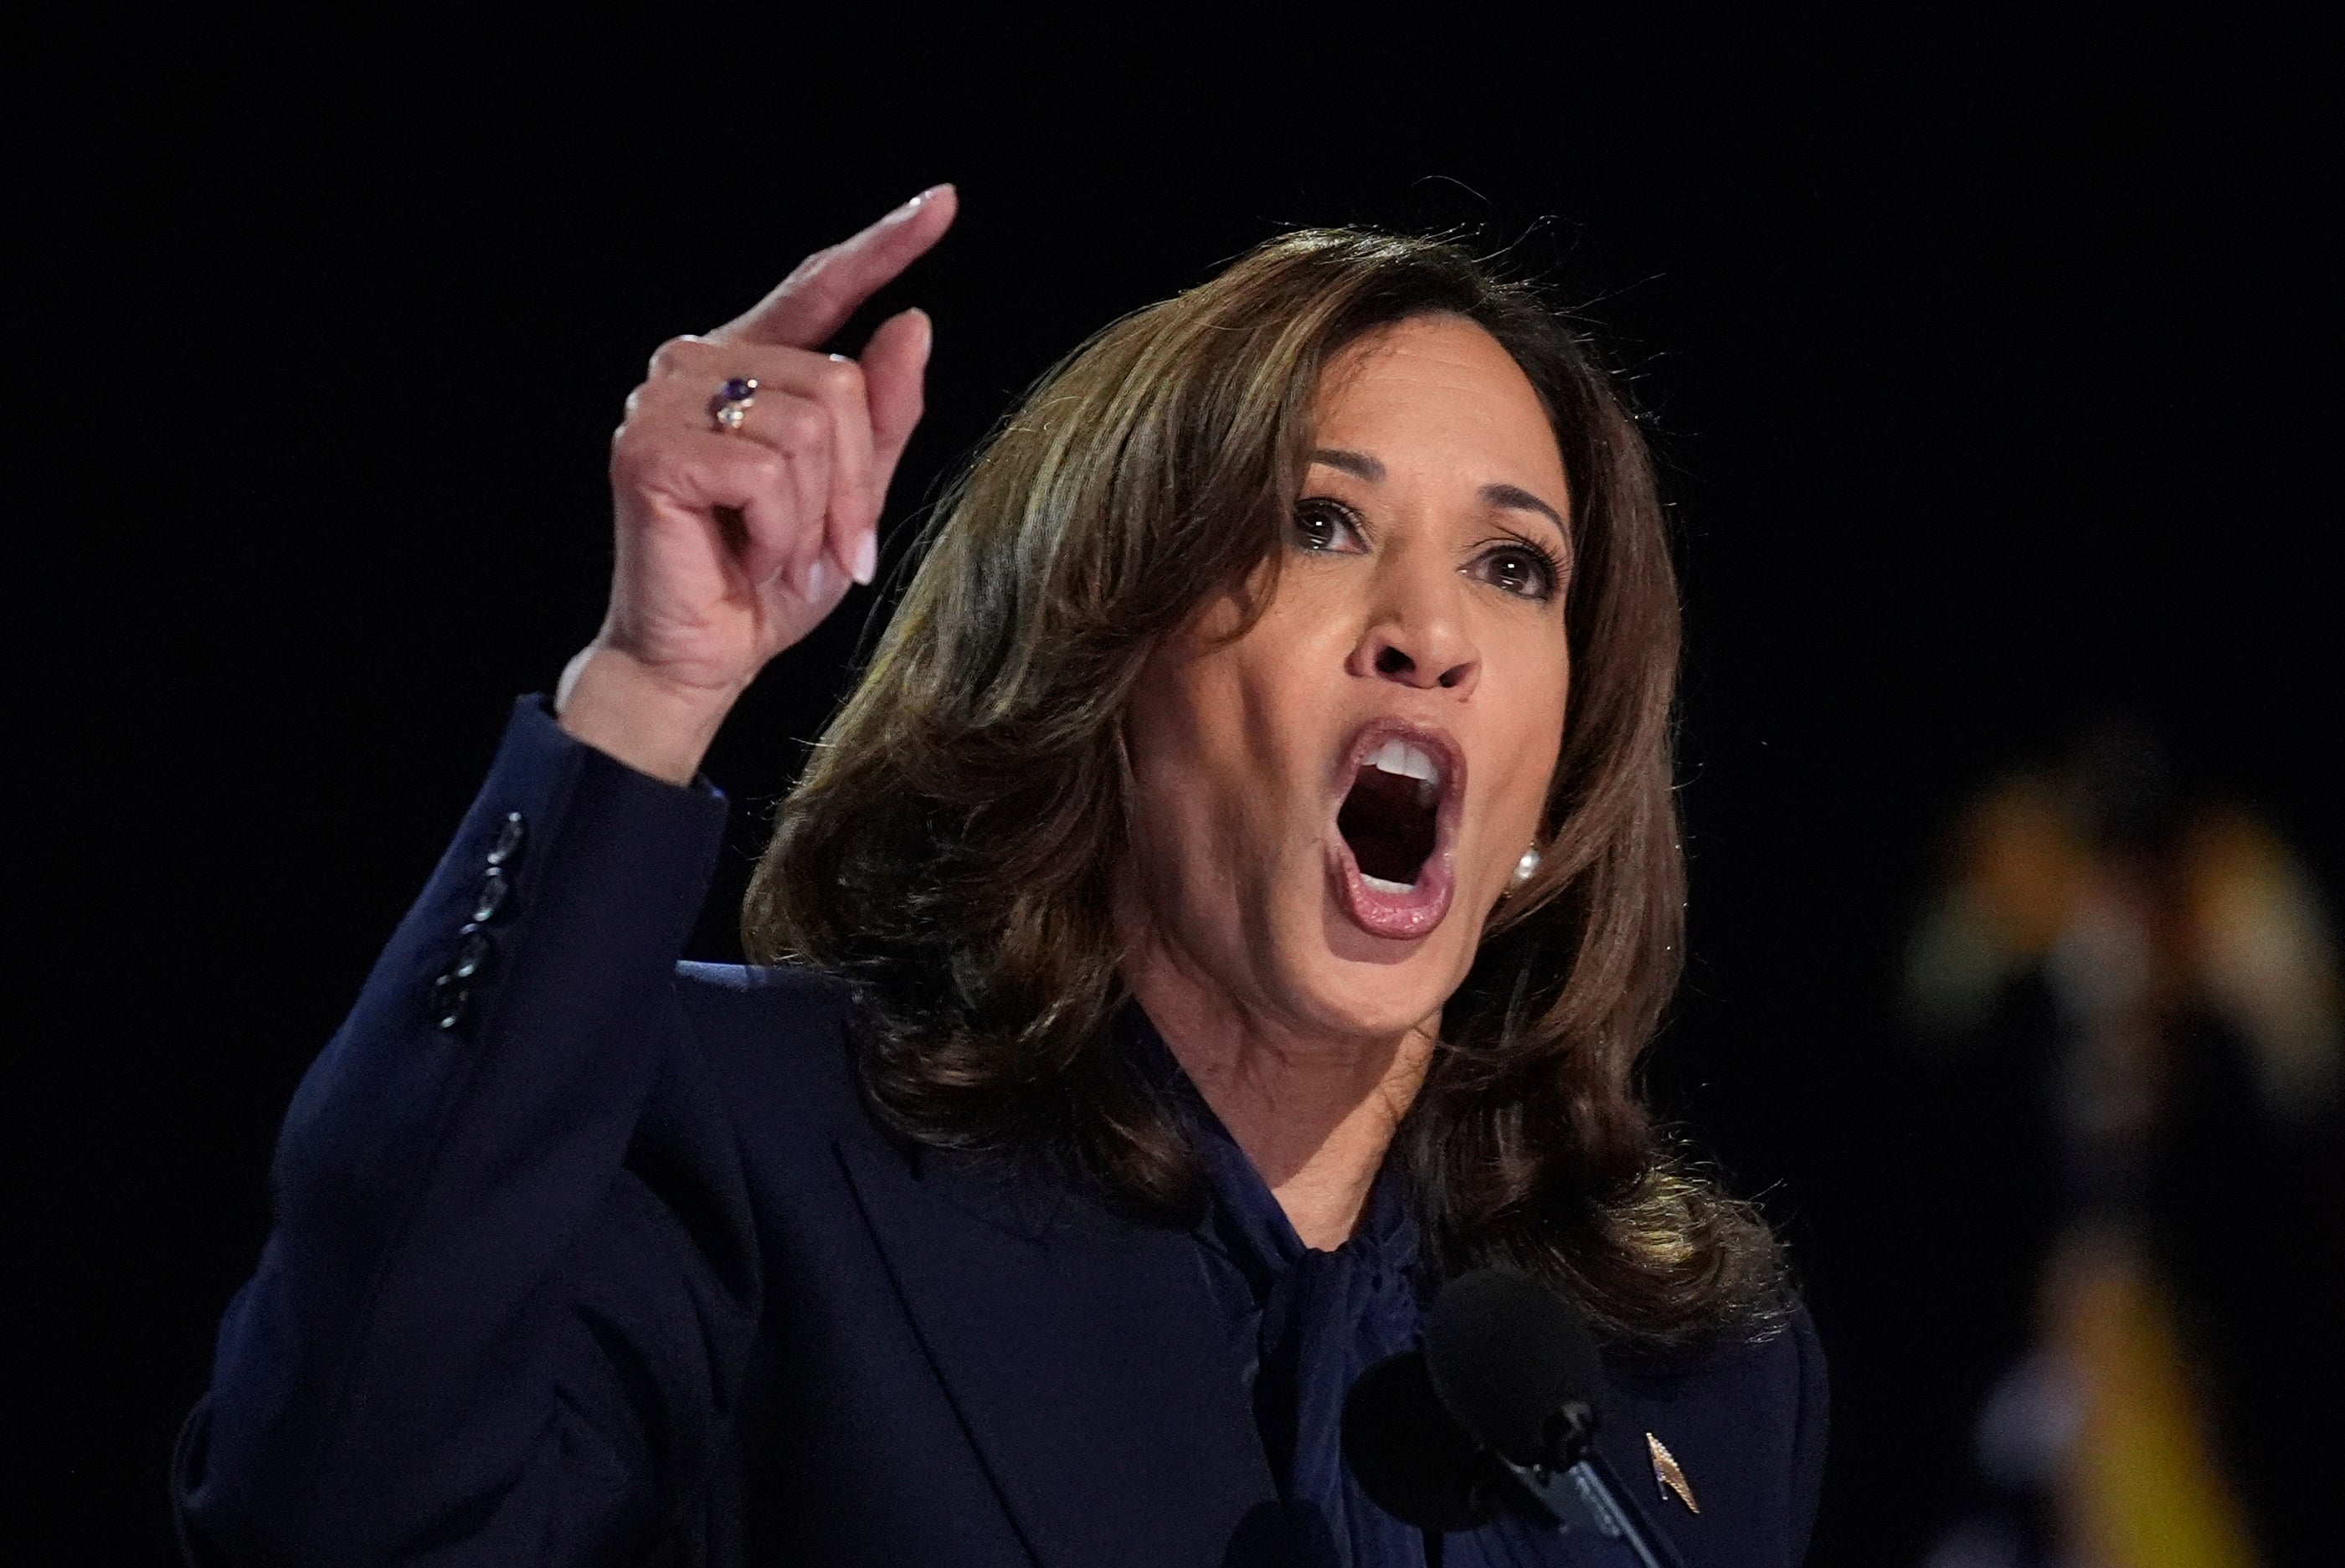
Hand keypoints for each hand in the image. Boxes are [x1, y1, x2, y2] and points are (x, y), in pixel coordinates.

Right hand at [557, 186, 956, 781]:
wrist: (698, 659)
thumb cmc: (767, 583)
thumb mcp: (850, 497)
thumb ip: (881, 415)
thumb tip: (912, 323)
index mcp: (746, 366)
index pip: (820, 288)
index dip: (882, 247)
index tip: (943, 203)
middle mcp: (697, 364)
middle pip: (839, 381)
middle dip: (857, 483)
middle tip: (833, 548)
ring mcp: (664, 400)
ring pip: (810, 425)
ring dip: (819, 514)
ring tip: (783, 555)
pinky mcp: (650, 448)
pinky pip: (768, 471)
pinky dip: (782, 531)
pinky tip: (752, 557)